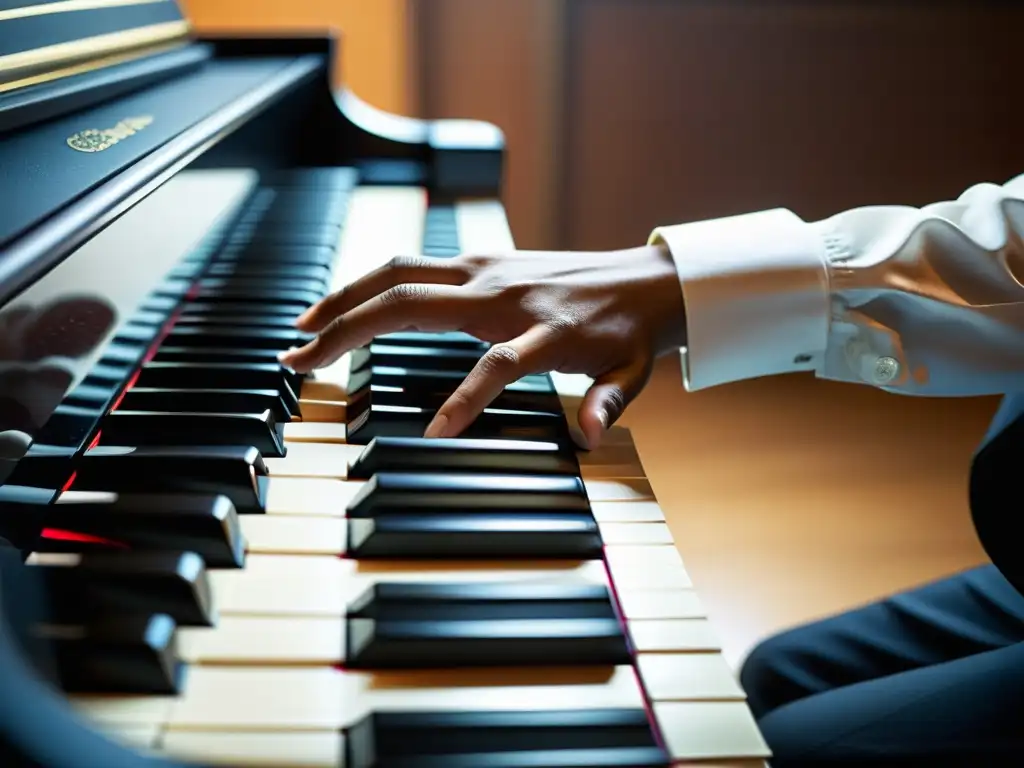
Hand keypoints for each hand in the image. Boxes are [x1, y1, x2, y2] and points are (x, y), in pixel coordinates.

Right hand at [280, 244, 686, 448]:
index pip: (496, 364)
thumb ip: (609, 402)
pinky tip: (344, 307)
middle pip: (414, 304)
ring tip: (301, 331)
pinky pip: (411, 266)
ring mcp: (487, 269)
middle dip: (348, 330)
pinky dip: (370, 285)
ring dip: (345, 299)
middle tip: (299, 361)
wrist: (646, 278)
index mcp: (545, 328)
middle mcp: (505, 291)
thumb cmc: (630, 332)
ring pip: (399, 273)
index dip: (464, 399)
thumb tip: (593, 436)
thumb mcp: (630, 373)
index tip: (431, 435)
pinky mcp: (480, 260)